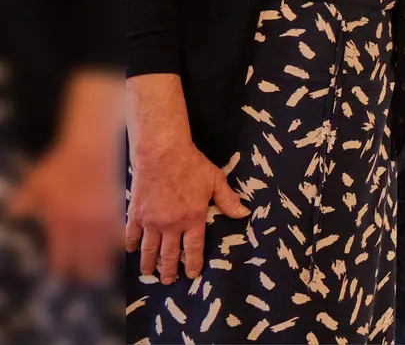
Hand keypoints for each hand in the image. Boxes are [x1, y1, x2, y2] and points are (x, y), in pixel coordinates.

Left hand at [5, 141, 122, 281]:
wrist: (90, 150)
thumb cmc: (61, 165)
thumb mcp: (36, 183)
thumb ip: (26, 202)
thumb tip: (14, 215)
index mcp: (60, 223)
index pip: (61, 255)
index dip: (62, 267)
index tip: (62, 273)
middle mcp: (82, 226)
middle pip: (86, 259)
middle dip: (85, 272)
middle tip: (86, 279)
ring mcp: (101, 219)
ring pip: (105, 250)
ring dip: (104, 263)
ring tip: (104, 273)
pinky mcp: (117, 210)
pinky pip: (119, 234)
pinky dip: (118, 243)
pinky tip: (120, 248)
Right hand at [124, 141, 248, 283]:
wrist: (162, 153)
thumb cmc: (192, 165)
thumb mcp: (216, 181)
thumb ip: (228, 200)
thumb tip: (245, 213)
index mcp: (193, 219)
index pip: (193, 249)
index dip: (193, 264)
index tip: (192, 275)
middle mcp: (171, 225)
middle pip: (169, 255)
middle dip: (169, 271)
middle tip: (169, 281)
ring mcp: (151, 221)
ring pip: (150, 250)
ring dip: (149, 265)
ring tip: (149, 274)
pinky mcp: (136, 214)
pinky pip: (132, 235)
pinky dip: (131, 246)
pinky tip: (132, 252)